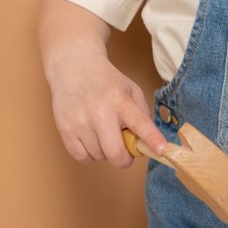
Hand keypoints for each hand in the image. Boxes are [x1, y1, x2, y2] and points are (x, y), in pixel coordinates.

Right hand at [48, 51, 165, 167]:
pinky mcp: (65, 130)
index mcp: (121, 100)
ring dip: (106, 153)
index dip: (152, 139)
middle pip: (115, 153)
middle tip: (126, 151)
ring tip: (105, 134)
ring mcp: (81, 122)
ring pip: (99, 157)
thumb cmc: (107, 82)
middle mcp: (101, 112)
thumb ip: (141, 114)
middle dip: (125, 159)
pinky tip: (92, 139)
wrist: (74, 68)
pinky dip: (90, 155)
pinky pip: (82, 157)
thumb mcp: (131, 90)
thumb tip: (146, 141)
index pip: (140, 123)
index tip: (162, 150)